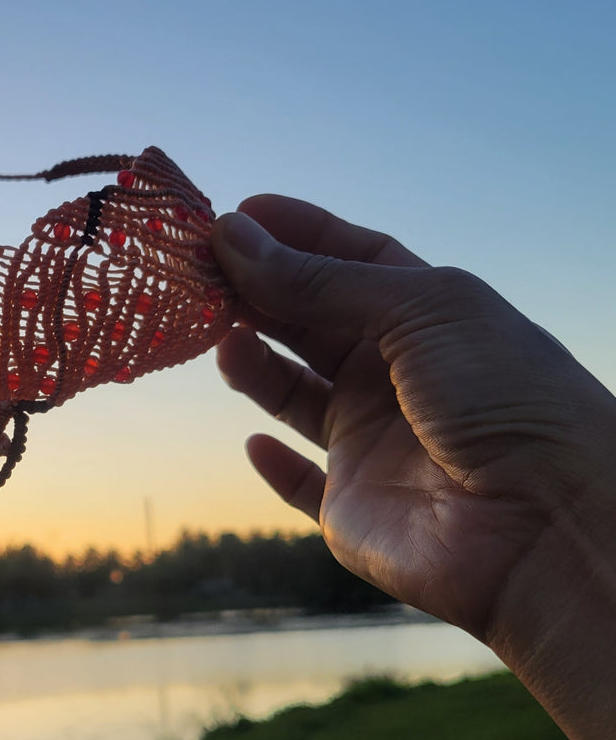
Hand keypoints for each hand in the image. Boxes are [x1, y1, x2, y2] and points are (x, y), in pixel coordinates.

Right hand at [212, 196, 615, 739]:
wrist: (544, 525)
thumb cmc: (502, 398)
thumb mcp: (415, 313)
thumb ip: (317, 280)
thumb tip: (232, 232)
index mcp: (428, 316)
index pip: (352, 260)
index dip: (296, 235)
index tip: (234, 214)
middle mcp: (396, 375)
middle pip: (311, 319)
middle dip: (255, 288)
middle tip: (194, 264)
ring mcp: (372, 443)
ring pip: (293, 393)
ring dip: (251, 360)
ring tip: (213, 330)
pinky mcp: (351, 507)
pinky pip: (300, 483)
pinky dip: (274, 463)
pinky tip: (254, 440)